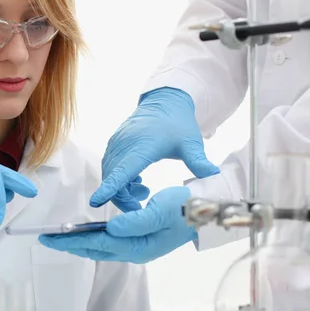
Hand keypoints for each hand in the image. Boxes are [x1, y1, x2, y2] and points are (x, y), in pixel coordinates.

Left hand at [40, 186, 195, 262]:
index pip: (98, 243)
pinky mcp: (140, 239)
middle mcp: (135, 250)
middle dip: (71, 244)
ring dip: (80, 241)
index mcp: (138, 246)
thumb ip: (135, 222)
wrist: (206, 210)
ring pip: (101, 247)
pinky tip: (86, 231)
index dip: (73, 239)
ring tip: (61, 237)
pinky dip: (94, 237)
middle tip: (47, 239)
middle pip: (96, 249)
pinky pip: (110, 241)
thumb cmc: (185, 207)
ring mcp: (138, 246)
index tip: (52, 237)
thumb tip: (111, 228)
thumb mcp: (161, 210)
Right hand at [90, 87, 218, 211]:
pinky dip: (119, 179)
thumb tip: (213, 176)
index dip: (109, 188)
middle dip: (121, 198)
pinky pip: (110, 167)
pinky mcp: (115, 144)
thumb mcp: (191, 143)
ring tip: (144, 193)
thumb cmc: (178, 123)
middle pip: (112, 178)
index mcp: (141, 146)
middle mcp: (124, 145)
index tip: (96, 201)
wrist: (165, 101)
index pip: (121, 171)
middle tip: (140, 209)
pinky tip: (137, 183)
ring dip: (121, 189)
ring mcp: (117, 144)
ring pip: (109, 174)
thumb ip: (199, 161)